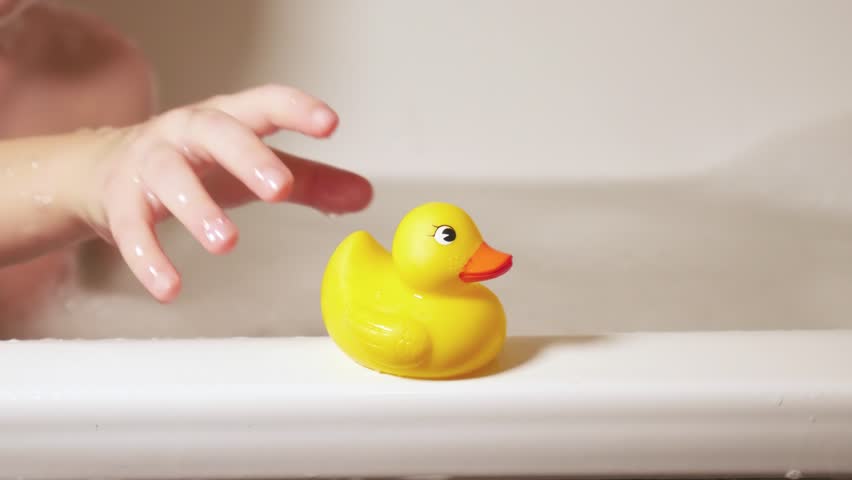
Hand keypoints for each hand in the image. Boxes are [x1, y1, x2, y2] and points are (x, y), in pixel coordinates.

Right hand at [78, 84, 372, 302]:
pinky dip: (149, 258)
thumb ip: (308, 179)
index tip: (330, 123)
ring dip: (198, 209)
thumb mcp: (252, 167)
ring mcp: (150, 163)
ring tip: (226, 243)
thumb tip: (365, 194)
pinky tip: (169, 288)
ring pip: (171, 178)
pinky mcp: (120, 201)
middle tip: (279, 188)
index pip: (264, 104)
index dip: (296, 109)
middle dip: (248, 157)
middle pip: (217, 132)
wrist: (102, 169)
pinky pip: (131, 228)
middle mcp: (186, 132)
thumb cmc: (195, 163)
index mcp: (228, 119)